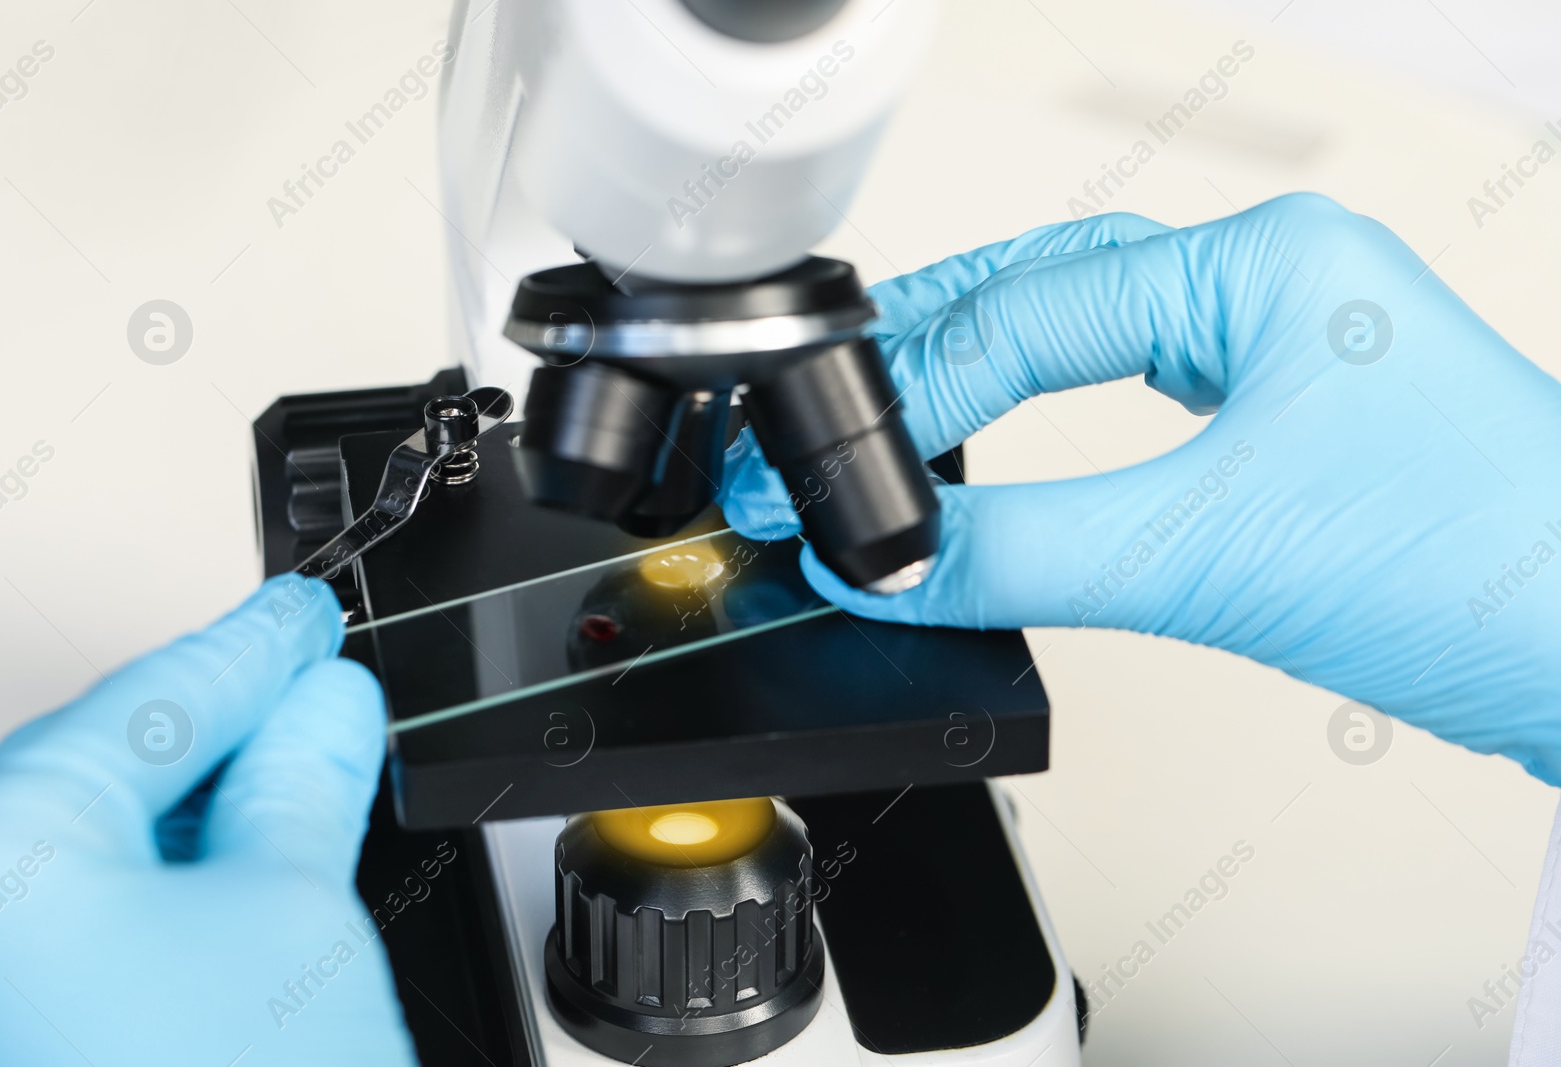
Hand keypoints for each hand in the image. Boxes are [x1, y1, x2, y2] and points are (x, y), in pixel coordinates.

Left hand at [0, 577, 417, 1064]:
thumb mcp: (297, 911)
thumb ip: (304, 781)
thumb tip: (326, 703)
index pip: (147, 706)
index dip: (252, 647)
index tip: (307, 614)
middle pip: (111, 771)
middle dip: (227, 714)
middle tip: (312, 665)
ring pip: (109, 853)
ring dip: (212, 800)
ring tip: (303, 755)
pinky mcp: (39, 1039)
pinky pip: (105, 926)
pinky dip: (184, 879)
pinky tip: (255, 862)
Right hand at [721, 195, 1560, 783]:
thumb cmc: (1491, 569)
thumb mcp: (1213, 554)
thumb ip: (1026, 554)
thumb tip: (888, 564)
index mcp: (1263, 266)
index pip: (1032, 313)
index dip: (915, 403)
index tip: (840, 485)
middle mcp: (1274, 286)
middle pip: (1047, 288)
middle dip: (926, 348)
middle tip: (826, 408)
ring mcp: (1285, 349)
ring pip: (1089, 331)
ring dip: (983, 370)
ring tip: (888, 410)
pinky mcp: (1290, 422)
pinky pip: (1135, 394)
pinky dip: (1049, 417)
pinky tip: (1007, 435)